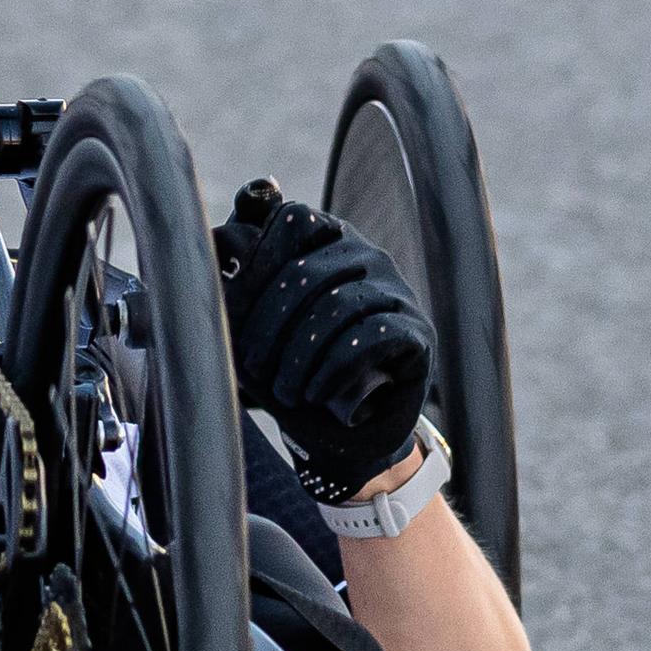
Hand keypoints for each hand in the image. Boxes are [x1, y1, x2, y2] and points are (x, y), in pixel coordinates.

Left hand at [210, 181, 431, 501]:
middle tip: (254, 370)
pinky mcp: (417, 333)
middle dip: (269, 328)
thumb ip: (241, 271)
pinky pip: (374, 339)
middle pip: (307, 272)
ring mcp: (396, 292)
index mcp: (327, 241)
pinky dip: (335, 370)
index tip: (237, 312)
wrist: (339, 433)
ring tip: (286, 391)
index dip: (258, 262)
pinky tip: (318, 393)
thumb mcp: (253, 323)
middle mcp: (367, 256)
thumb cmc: (292, 370)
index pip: (294, 220)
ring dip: (300, 357)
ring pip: (338, 307)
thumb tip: (233, 216)